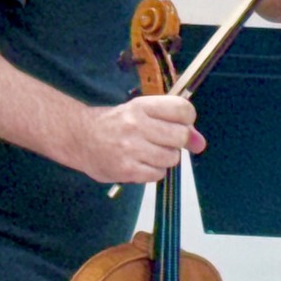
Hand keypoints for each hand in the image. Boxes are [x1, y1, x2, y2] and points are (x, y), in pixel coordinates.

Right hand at [69, 94, 205, 184]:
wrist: (79, 137)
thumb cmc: (116, 123)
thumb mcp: (141, 113)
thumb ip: (172, 123)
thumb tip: (200, 143)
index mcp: (141, 106)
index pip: (182, 109)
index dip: (187, 119)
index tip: (179, 124)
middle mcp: (136, 125)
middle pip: (180, 136)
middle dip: (177, 141)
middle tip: (162, 141)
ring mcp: (131, 148)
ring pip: (171, 158)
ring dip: (165, 158)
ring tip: (148, 153)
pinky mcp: (126, 170)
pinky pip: (158, 174)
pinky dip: (153, 171)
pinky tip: (140, 164)